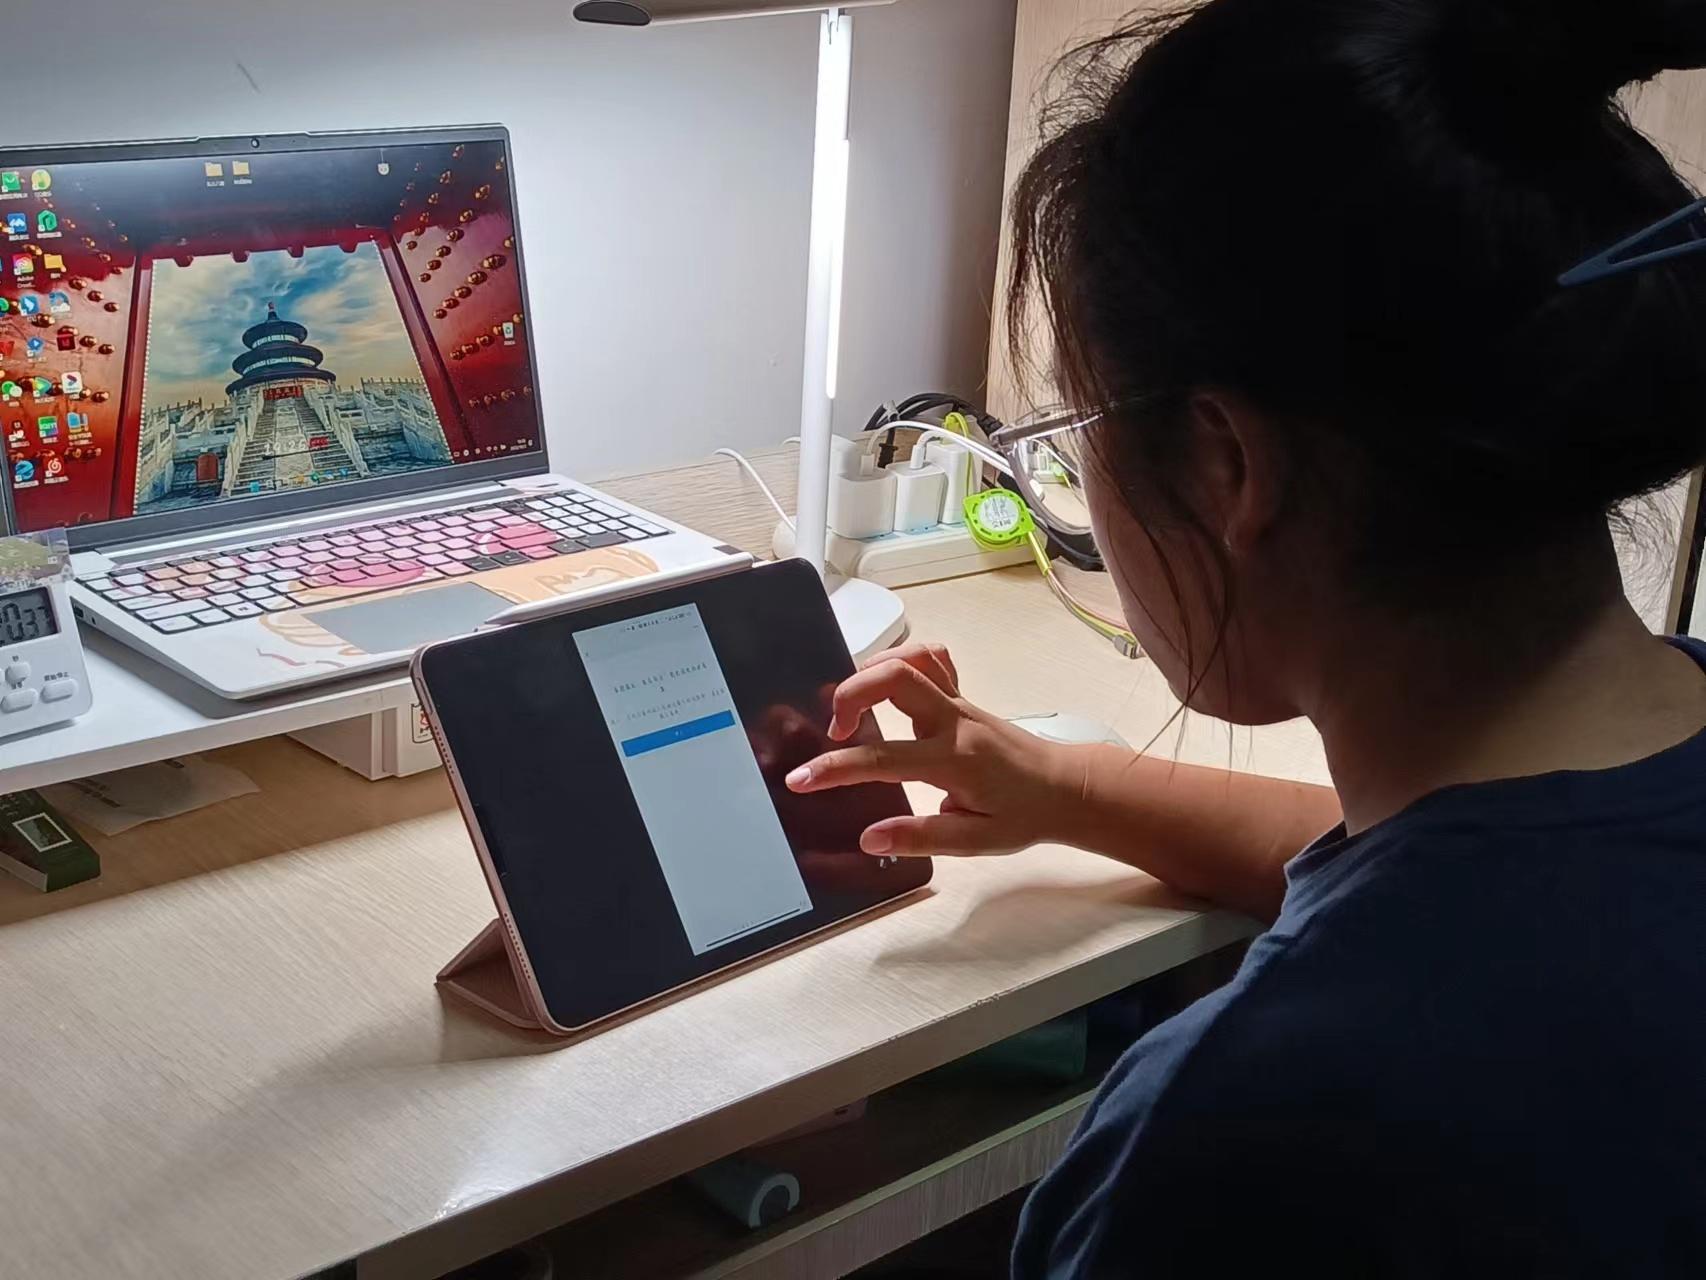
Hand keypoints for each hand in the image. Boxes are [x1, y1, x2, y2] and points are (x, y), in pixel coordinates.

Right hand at [785, 642, 1087, 856]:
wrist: (1067, 788)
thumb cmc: (1024, 815)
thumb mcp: (975, 840)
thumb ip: (921, 837)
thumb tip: (869, 838)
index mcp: (954, 759)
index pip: (883, 759)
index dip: (835, 769)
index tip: (801, 780)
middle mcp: (954, 720)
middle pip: (895, 676)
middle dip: (850, 693)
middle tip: (836, 731)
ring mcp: (959, 701)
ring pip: (912, 657)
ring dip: (872, 671)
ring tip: (854, 707)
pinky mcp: (962, 695)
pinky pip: (931, 659)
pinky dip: (901, 661)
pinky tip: (886, 688)